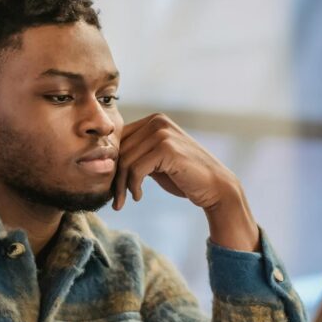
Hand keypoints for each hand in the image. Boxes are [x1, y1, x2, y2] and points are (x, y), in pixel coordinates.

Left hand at [113, 113, 259, 251]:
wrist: (215, 187)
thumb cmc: (183, 177)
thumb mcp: (156, 161)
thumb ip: (137, 154)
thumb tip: (106, 161)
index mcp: (154, 120)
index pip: (119, 139)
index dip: (112, 163)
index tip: (112, 185)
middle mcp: (157, 121)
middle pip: (120, 150)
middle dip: (115, 177)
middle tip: (116, 198)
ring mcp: (162, 133)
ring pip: (125, 161)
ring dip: (122, 185)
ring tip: (125, 200)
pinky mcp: (166, 148)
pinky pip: (136, 169)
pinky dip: (133, 186)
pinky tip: (138, 197)